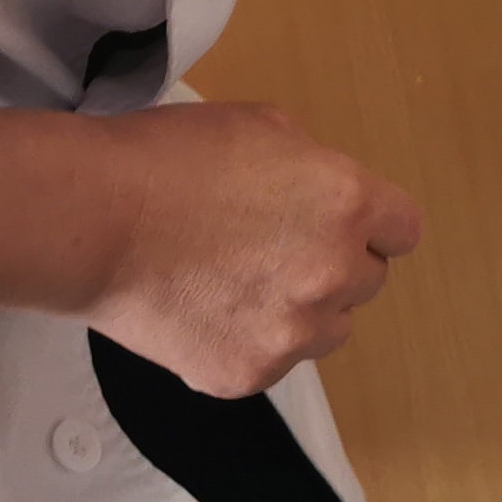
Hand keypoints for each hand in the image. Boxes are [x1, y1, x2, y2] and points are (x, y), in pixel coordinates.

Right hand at [83, 103, 423, 396]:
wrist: (98, 221)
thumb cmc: (173, 159)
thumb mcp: (264, 127)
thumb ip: (314, 169)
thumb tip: (321, 199)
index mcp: (348, 204)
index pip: (404, 231)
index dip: (374, 224)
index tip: (343, 224)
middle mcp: (333, 274)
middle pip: (368, 282)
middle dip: (335, 264)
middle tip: (275, 249)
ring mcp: (292, 332)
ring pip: (328, 330)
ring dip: (302, 310)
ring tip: (241, 283)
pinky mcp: (248, 374)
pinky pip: (273, 361)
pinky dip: (250, 342)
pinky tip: (208, 312)